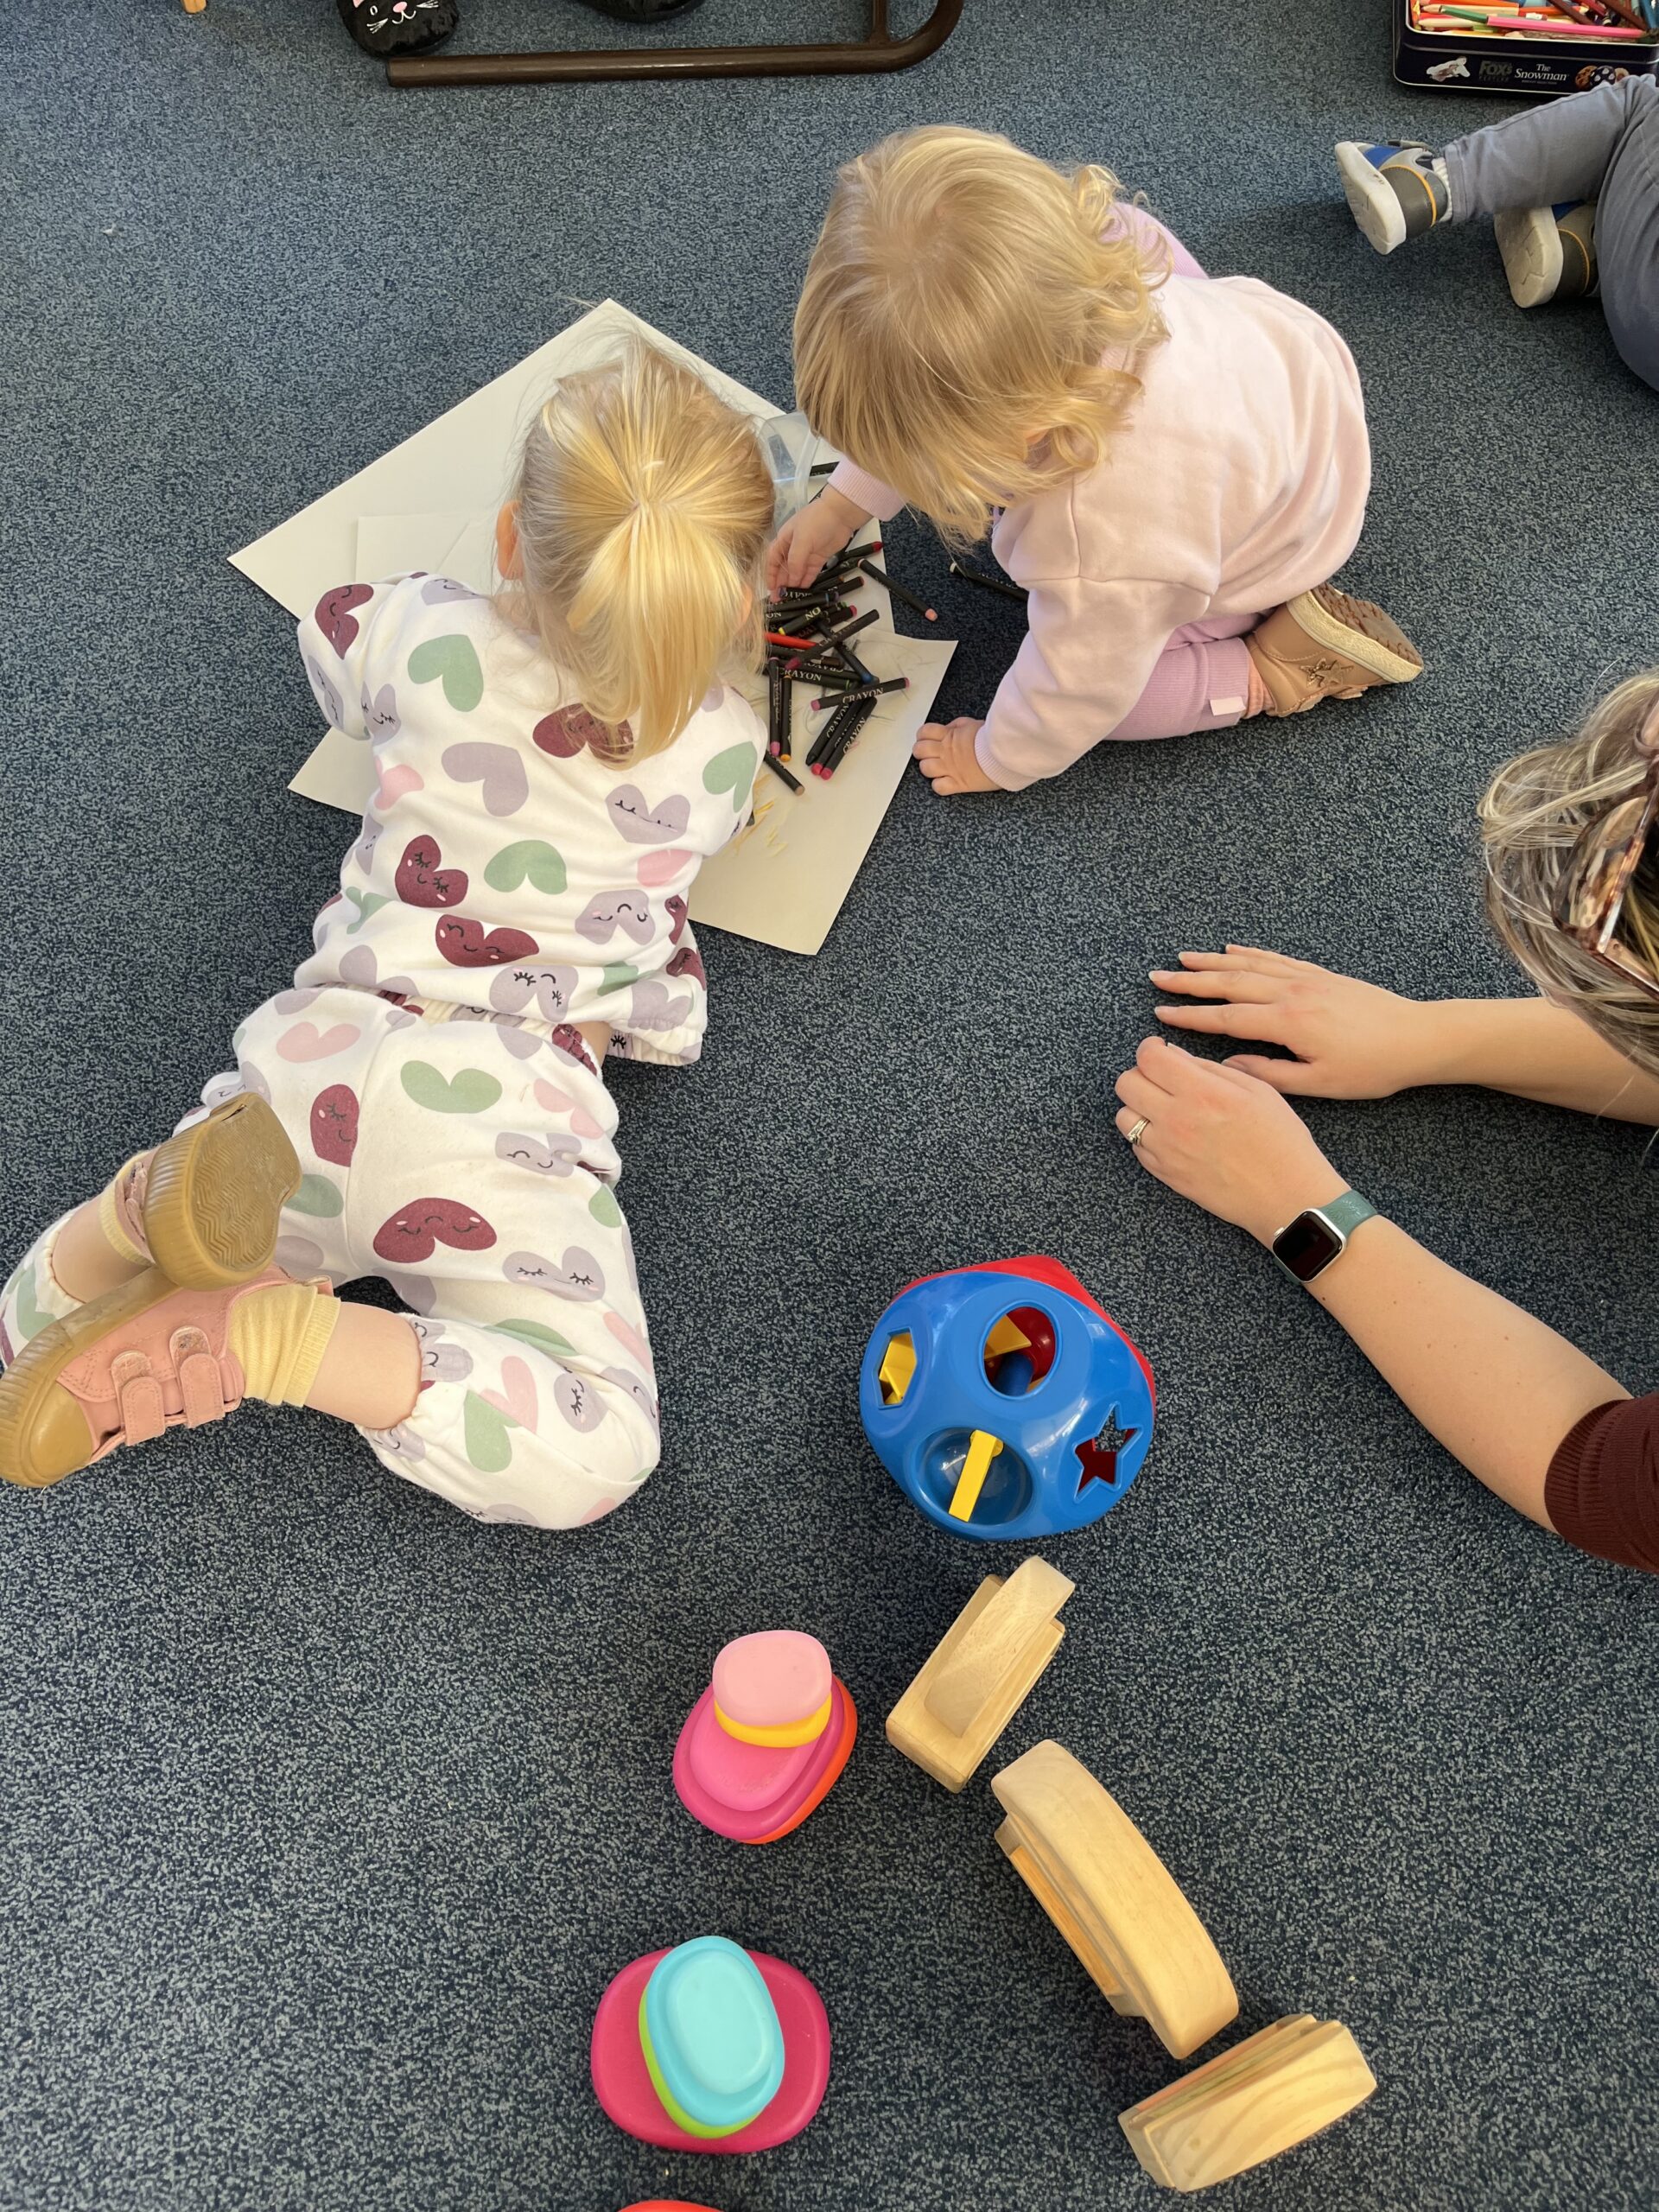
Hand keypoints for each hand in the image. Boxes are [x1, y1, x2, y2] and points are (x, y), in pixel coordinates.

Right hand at [766, 487, 868, 594]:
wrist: (840, 514)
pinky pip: (809, 574)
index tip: (770, 589)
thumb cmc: (816, 521)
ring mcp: (806, 554)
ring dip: (792, 586)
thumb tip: (791, 581)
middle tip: (779, 600)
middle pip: (784, 569)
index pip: (772, 560)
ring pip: (796, 573)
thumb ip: (795, 562)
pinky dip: (805, 583)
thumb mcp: (801, 540)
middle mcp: (793, 548)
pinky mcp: (818, 559)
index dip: (770, 574)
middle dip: (780, 584)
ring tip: (789, 600)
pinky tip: (803, 593)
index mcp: (784, 540)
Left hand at [913, 717, 1000, 794]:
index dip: (922, 735)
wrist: (1005, 753)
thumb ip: (957, 726)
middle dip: (921, 751)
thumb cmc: (993, 738)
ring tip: (936, 767)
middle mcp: (946, 752)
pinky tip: (945, 781)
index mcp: (949, 735)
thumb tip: (948, 728)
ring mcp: (950, 768)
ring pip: (925, 769)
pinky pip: (938, 787)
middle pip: (919, 750)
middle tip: (928, 754)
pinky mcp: (958, 783)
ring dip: (928, 768)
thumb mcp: (973, 723)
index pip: (924, 732)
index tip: (926, 738)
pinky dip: (939, 785)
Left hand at [1113, 1036, 1346, 1245]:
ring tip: (1164, 1108)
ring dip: (1138, 1106)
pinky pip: (1135, 1146)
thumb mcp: (1258, 1090)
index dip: (1150, 1048)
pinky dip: (1146, 1135)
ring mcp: (1166, 1150)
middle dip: (1141, 1074)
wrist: (1285, 1195)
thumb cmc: (1280, 1141)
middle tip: (1161, 1078)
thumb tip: (1176, 1055)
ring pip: (1124, 1116)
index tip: (1159, 1050)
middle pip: (1126, 1084)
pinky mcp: (1164, 1174)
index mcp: (1202, 1092)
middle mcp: (1176, 1119)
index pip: (1148, 1058)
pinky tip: (1171, 1134)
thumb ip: (1211, 1069)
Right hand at [1149, 946, 1438, 1099]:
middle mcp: (1292, 993)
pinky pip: (1276, 959)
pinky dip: (1250, 953)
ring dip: (1212, 962)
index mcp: (1287, 1022)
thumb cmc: (1371, 1068)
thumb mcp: (1319, 1084)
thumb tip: (1229, 1066)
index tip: (1160, 1015)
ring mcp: (1307, 979)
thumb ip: (1269, 1074)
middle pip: (1229, 983)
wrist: (1418, 1038)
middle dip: (1189, 982)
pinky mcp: (1321, 975)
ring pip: (1249, 966)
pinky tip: (1232, 949)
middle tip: (1157, 978)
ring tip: (1182, 959)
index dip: (1190, 1018)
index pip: (1226, 1018)